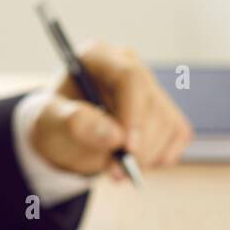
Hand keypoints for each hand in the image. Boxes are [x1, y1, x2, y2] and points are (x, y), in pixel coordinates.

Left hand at [30, 41, 191, 177]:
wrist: (67, 135)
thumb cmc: (56, 123)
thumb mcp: (50, 123)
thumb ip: (76, 124)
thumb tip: (114, 136)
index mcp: (98, 57)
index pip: (130, 78)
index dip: (134, 115)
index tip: (127, 149)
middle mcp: (129, 65)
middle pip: (152, 103)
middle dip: (139, 146)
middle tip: (117, 173)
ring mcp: (150, 86)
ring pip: (168, 122)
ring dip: (146, 156)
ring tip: (116, 170)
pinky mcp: (166, 108)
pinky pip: (178, 134)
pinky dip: (160, 156)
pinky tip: (136, 161)